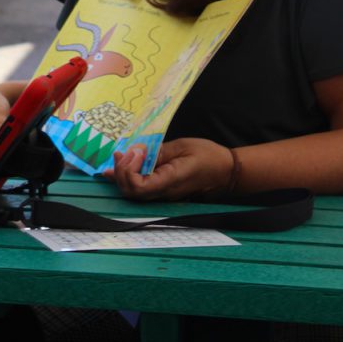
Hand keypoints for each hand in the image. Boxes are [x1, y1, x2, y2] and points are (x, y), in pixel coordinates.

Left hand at [103, 137, 233, 200]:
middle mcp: (164, 192)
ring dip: (122, 174)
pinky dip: (126, 178)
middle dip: (121, 171)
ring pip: (133, 192)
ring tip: (122, 155)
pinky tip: (116, 168)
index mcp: (170, 180)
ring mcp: (163, 194)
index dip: (129, 170)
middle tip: (124, 152)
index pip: (139, 186)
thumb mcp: (182, 147)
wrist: (226, 171)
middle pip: (131, 191)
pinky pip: (140, 188)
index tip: (136, 152)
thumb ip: (157, 152)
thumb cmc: (208, 156)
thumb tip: (136, 153)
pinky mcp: (162, 190)